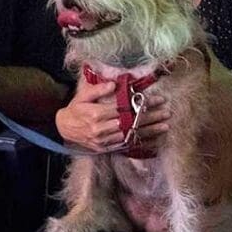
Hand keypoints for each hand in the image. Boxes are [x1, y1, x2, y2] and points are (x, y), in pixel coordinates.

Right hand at [55, 82, 169, 151]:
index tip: (157, 100)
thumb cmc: (75, 109)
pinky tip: (152, 138)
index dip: (142, 104)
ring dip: (149, 131)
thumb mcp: (83, 95)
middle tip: (167, 113)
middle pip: (131, 123)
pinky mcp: (106, 148)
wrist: (64, 129)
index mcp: (96, 114)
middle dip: (151, 118)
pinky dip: (139, 142)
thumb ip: (98, 90)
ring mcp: (104, 140)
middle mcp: (101, 129)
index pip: (125, 108)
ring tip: (165, 126)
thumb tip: (115, 84)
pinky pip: (126, 145)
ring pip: (131, 135)